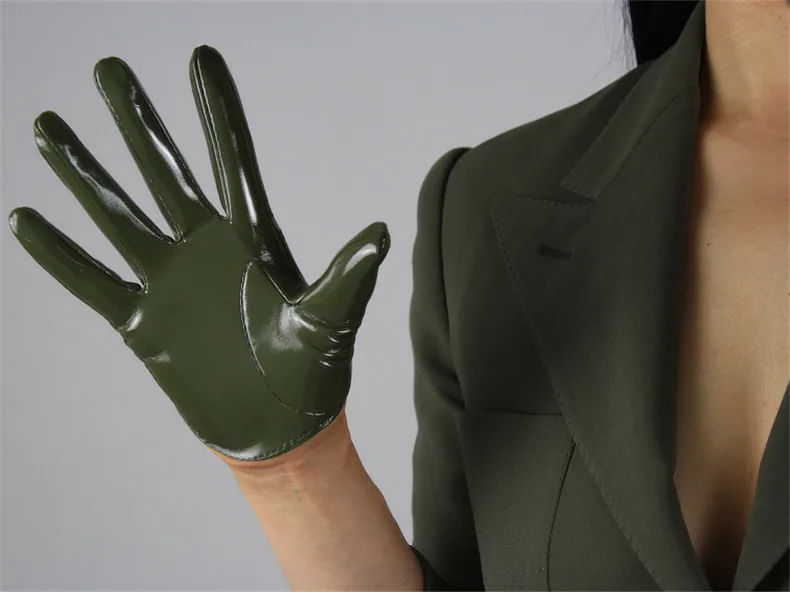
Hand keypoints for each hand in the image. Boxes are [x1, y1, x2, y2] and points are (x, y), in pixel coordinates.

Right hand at [8, 46, 388, 462]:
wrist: (281, 432)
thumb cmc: (313, 376)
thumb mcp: (330, 323)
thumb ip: (347, 277)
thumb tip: (380, 233)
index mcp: (253, 240)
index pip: (232, 159)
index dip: (215, 109)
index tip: (201, 57)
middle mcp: (206, 250)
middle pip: (163, 171)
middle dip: (137, 121)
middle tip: (109, 69)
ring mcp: (170, 284)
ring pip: (118, 215)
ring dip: (84, 173)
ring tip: (50, 127)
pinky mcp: (144, 324)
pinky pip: (93, 281)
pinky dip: (61, 255)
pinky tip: (28, 219)